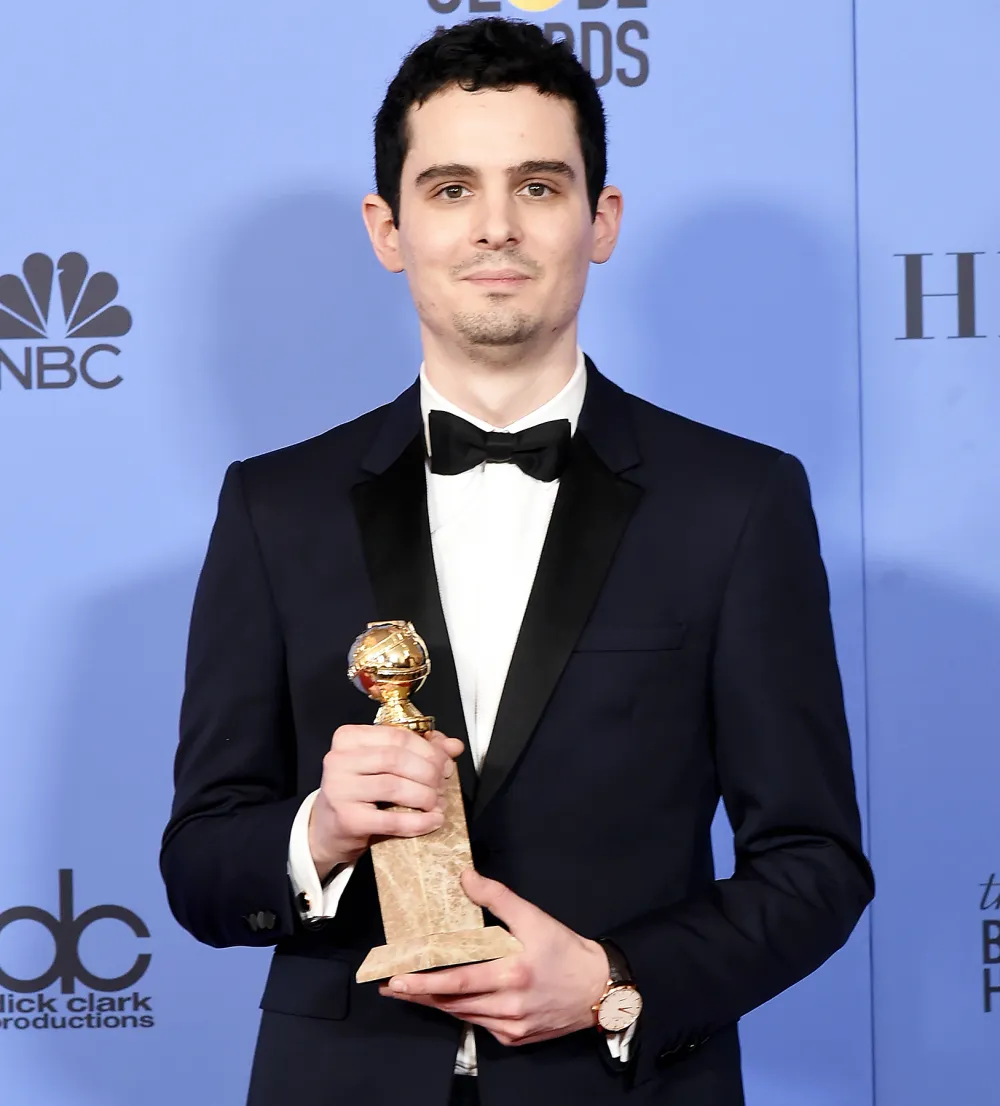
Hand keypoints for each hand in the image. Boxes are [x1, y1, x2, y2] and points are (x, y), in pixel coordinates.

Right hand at [309, 726, 463, 879]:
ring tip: (437, 803)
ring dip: (425, 796)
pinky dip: (418, 821)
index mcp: (349, 738)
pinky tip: (432, 821)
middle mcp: (339, 760)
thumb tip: (453, 746)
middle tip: (443, 784)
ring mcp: (340, 789)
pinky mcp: (347, 819)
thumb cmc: (359, 791)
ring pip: (395, 786)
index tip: (445, 763)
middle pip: (397, 759)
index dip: (428, 749)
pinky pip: (391, 819)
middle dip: (429, 772)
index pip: (398, 736)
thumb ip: (418, 750)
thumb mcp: (383, 765)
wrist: (328, 828)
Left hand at [379, 869, 609, 1046]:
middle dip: (419, 995)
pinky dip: (462, 1012)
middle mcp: (508, 1006)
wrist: (599, 988)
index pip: (457, 982)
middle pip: (453, 1003)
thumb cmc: (566, 950)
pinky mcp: (516, 1037)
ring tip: (411, 992)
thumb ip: (497, 897)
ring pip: (463, 1016)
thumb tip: (465, 878)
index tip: (397, 980)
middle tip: (391, 987)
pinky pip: (479, 1024)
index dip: (424, 984)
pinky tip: (450, 1000)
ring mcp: (511, 1026)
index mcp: (511, 975)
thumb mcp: (534, 917)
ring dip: (437, 1004)